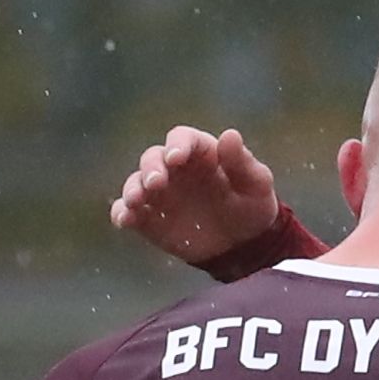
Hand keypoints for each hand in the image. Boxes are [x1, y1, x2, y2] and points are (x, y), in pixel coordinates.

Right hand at [110, 126, 284, 270]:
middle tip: (156, 183)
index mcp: (200, 152)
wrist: (244, 244)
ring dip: (133, 189)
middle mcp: (175, 169)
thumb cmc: (252, 205)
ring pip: (137, 183)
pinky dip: (122, 213)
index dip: (177, 145)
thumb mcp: (256, 184)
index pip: (182, 138)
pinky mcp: (149, 218)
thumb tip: (230, 135)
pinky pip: (129, 212)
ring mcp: (160, 194)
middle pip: (153, 158)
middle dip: (151, 168)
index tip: (176, 158)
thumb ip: (242, 162)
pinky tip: (124, 220)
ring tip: (136, 201)